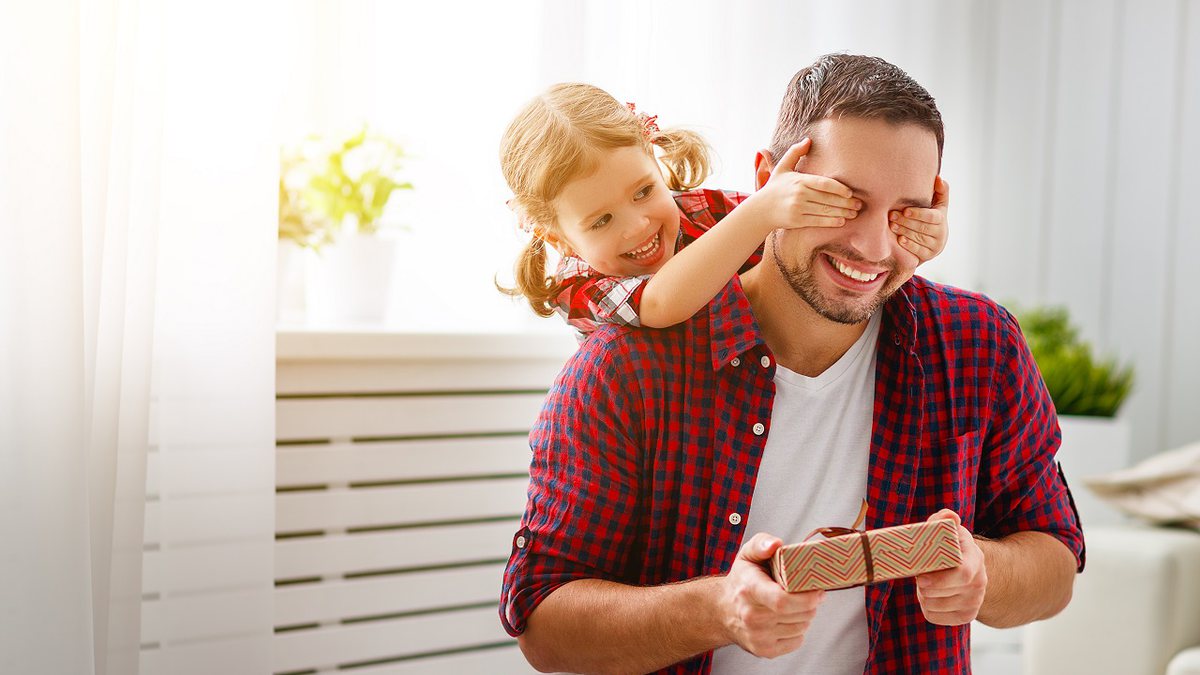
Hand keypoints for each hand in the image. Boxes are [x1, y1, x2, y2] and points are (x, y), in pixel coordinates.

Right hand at [718, 532, 824, 657]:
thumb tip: (776, 544)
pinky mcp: (764, 650)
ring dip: (806, 615)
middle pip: (799, 614)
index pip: (782, 600)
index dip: (806, 598)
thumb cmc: (741, 580)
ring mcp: (757, 636)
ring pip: (801, 627)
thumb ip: (762, 543)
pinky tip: (788, 619)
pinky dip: (799, 630)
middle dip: (811, 603)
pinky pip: (797, 641)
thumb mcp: (747, 555)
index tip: (818, 590)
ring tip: (796, 604)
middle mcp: (751, 616)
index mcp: (749, 589)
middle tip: (810, 592)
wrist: (722, 610)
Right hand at [751, 139, 861, 233]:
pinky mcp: (797, 221)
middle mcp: (800, 194)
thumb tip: (808, 140)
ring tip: (854, 213)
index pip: (824, 183)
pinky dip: (831, 222)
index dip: (839, 188)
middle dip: (846, 202)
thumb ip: (795, 153)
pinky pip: (818, 221)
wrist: (760, 210)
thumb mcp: (782, 167)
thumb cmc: (774, 187)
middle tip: (859, 204)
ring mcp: (798, 208)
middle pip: (828, 198)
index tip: (850, 192)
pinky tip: (841, 221)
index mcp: (799, 180)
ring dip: (842, 212)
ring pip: (825, 211)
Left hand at [890, 176, 948, 262]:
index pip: (932, 217)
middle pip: (922, 228)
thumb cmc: (932, 218)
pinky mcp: (928, 256)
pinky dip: (908, 245)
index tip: (905, 210)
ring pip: (918, 238)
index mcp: (942, 219)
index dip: (918, 214)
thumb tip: (939, 178)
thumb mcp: (938, 205)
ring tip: (891, 226)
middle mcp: (941, 234)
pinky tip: (899, 240)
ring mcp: (934, 247)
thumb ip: (940, 191)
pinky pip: (917, 251)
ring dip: (904, 232)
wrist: (933, 242)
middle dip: (906, 222)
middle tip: (891, 216)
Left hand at [914, 509, 986, 625]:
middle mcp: (979, 583)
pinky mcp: (965, 617)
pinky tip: (931, 595)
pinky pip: (934, 617)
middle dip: (924, 586)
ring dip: (923, 596)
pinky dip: (927, 608)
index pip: (963, 574)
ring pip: (934, 606)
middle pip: (942, 594)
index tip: (920, 578)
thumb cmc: (950, 546)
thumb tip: (950, 516)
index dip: (940, 580)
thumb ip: (944, 519)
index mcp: (975, 560)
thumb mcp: (948, 530)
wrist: (966, 568)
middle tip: (920, 576)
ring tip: (927, 584)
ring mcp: (974, 602)